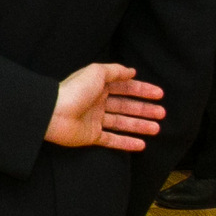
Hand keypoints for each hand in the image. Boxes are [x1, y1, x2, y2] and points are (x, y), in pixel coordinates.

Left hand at [45, 63, 164, 151]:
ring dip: (139, 125)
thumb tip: (132, 71)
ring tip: (157, 128)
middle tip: (162, 114)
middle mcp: (98, 102)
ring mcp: (95, 120)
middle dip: (144, 110)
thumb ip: (115, 71)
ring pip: (122, 123)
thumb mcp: (96, 72)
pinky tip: (141, 144)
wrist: (52, 113)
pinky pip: (112, 140)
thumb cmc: (74, 90)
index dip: (142, 90)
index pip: (125, 88)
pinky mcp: (91, 136)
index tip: (159, 94)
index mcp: (98, 86)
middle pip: (126, 106)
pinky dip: (126, 142)